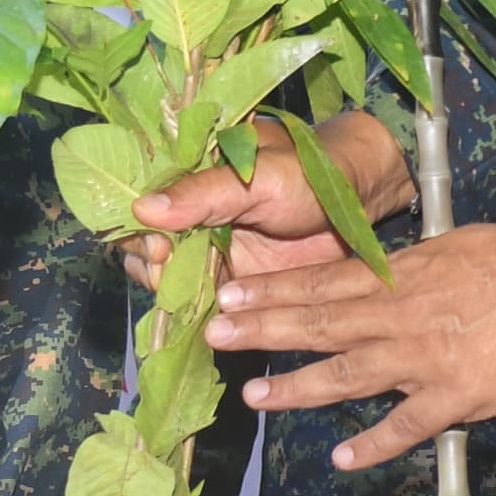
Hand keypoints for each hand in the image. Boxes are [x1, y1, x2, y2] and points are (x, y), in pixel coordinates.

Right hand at [127, 111, 415, 291]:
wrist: (357, 201)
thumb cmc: (309, 174)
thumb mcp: (258, 178)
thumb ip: (204, 193)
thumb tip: (143, 208)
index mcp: (190, 178)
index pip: (142, 205)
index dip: (138, 230)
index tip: (157, 248)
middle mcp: (191, 216)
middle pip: (146, 245)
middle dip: (149, 264)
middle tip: (167, 273)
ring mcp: (209, 250)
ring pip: (167, 276)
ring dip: (166, 290)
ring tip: (182, 297)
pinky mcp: (231, 282)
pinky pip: (198, 300)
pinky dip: (189, 312)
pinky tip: (190, 321)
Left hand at [205, 219, 495, 469]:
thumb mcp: (455, 248)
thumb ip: (412, 269)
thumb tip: (384, 272)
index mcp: (399, 277)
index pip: (323, 281)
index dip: (274, 290)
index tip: (230, 293)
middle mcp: (399, 316)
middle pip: (320, 322)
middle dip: (264, 330)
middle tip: (214, 335)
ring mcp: (422, 359)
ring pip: (347, 374)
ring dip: (298, 387)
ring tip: (255, 397)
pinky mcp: (454, 396)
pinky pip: (406, 425)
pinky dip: (374, 444)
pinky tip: (342, 458)